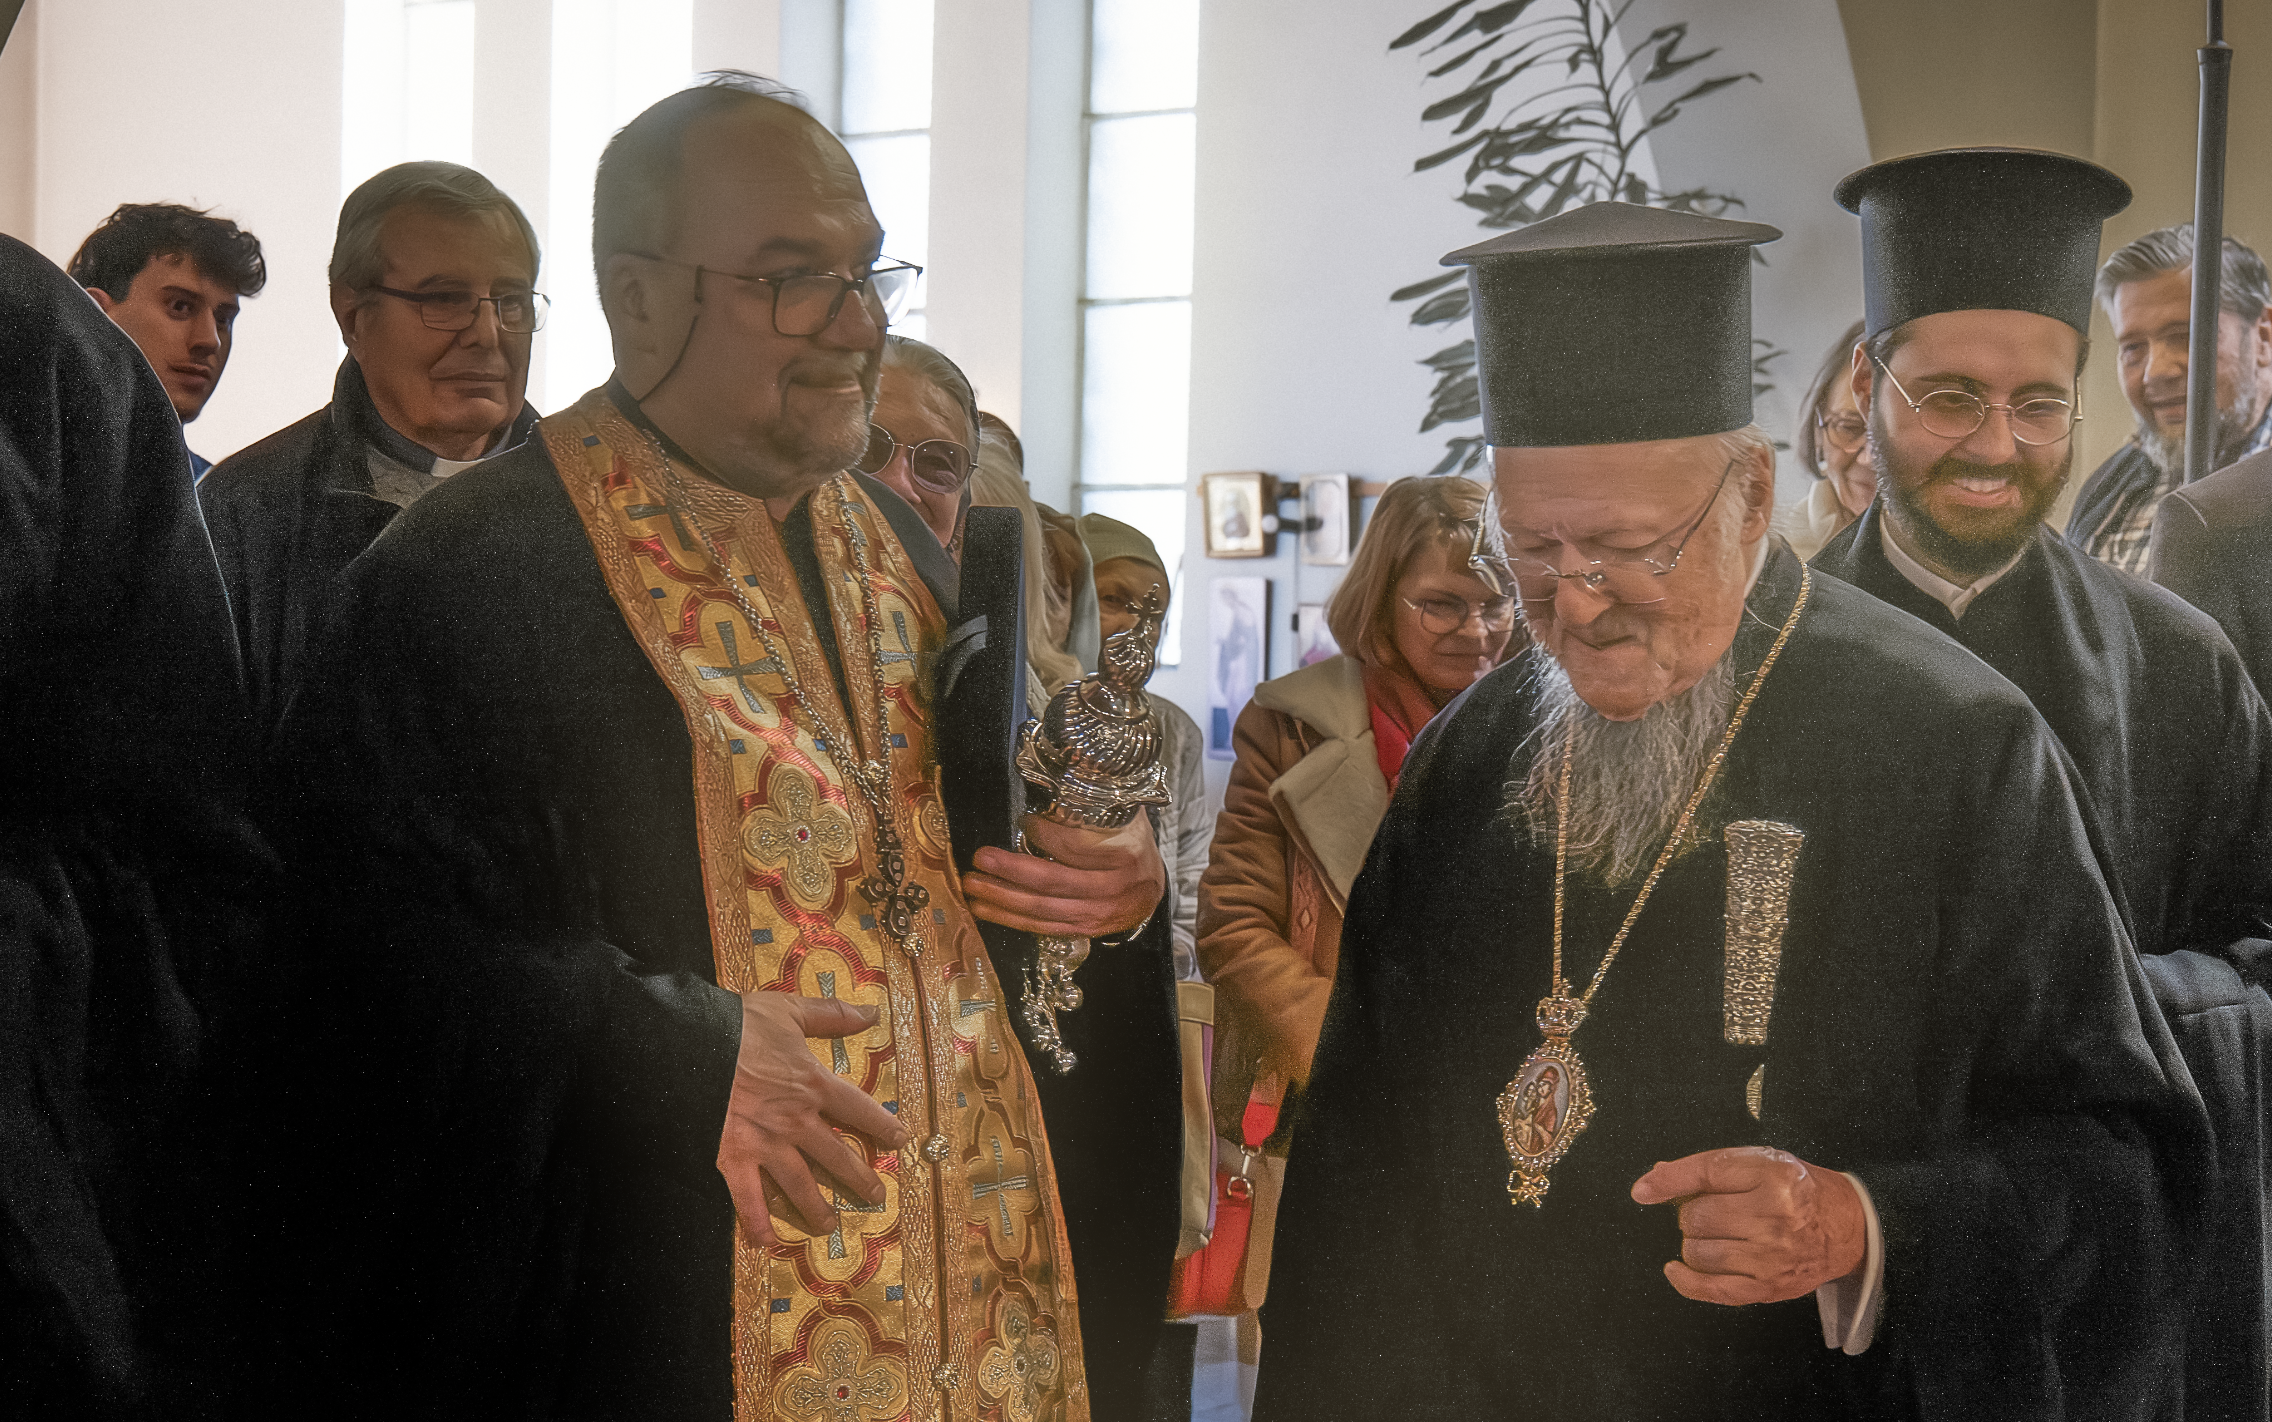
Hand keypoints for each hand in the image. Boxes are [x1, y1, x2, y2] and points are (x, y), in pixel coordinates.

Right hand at [716, 992, 908, 1248]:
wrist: (687, 1045)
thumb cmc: (737, 1025)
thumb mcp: (789, 1011)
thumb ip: (831, 1015)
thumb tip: (871, 1012)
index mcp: (813, 1084)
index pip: (858, 1110)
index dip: (882, 1125)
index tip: (900, 1140)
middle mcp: (796, 1121)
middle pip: (837, 1156)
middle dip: (859, 1178)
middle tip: (876, 1197)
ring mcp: (765, 1145)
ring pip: (800, 1185)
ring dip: (817, 1209)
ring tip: (830, 1227)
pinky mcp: (732, 1159)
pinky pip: (749, 1198)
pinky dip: (757, 1223)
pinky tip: (766, 1243)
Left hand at [962, 813, 1165, 938]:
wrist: (1151, 887)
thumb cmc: (1128, 844)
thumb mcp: (1120, 816)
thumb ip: (1088, 807)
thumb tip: (1047, 785)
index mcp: (1125, 854)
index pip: (1079, 847)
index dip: (1047, 835)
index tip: (1024, 821)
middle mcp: (1115, 889)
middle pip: (1055, 882)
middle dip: (1011, 870)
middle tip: (980, 857)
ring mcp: (1100, 915)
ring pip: (1044, 909)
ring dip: (1003, 898)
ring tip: (973, 885)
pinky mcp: (1085, 931)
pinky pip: (1043, 927)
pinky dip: (1011, 918)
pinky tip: (986, 908)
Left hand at [1630, 1146, 1865, 1304]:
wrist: (1848, 1227)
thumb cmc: (1799, 1191)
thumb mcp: (1763, 1163)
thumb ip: (1711, 1169)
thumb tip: (1656, 1178)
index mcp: (1772, 1176)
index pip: (1706, 1174)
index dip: (1669, 1181)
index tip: (1643, 1190)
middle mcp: (1772, 1215)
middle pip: (1696, 1216)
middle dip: (1692, 1214)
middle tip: (1713, 1212)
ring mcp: (1770, 1255)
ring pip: (1698, 1251)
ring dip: (1694, 1243)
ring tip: (1715, 1236)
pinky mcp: (1767, 1286)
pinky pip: (1713, 1289)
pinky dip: (1686, 1281)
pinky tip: (1676, 1269)